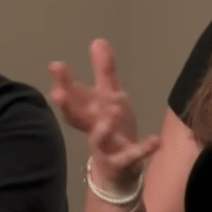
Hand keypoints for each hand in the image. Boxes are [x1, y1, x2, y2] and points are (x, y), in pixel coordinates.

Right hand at [48, 39, 160, 189]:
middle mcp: (92, 128)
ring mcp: (105, 148)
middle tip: (58, 93)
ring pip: (99, 138)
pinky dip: (143, 149)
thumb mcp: (109, 97)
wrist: (119, 171)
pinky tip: (155, 140)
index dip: (64, 82)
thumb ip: (104, 70)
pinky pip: (132, 156)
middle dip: (67, 104)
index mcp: (89, 112)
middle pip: (77, 116)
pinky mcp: (123, 163)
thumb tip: (98, 40)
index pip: (73, 96)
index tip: (55, 66)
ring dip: (103, 127)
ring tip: (112, 111)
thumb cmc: (111, 130)